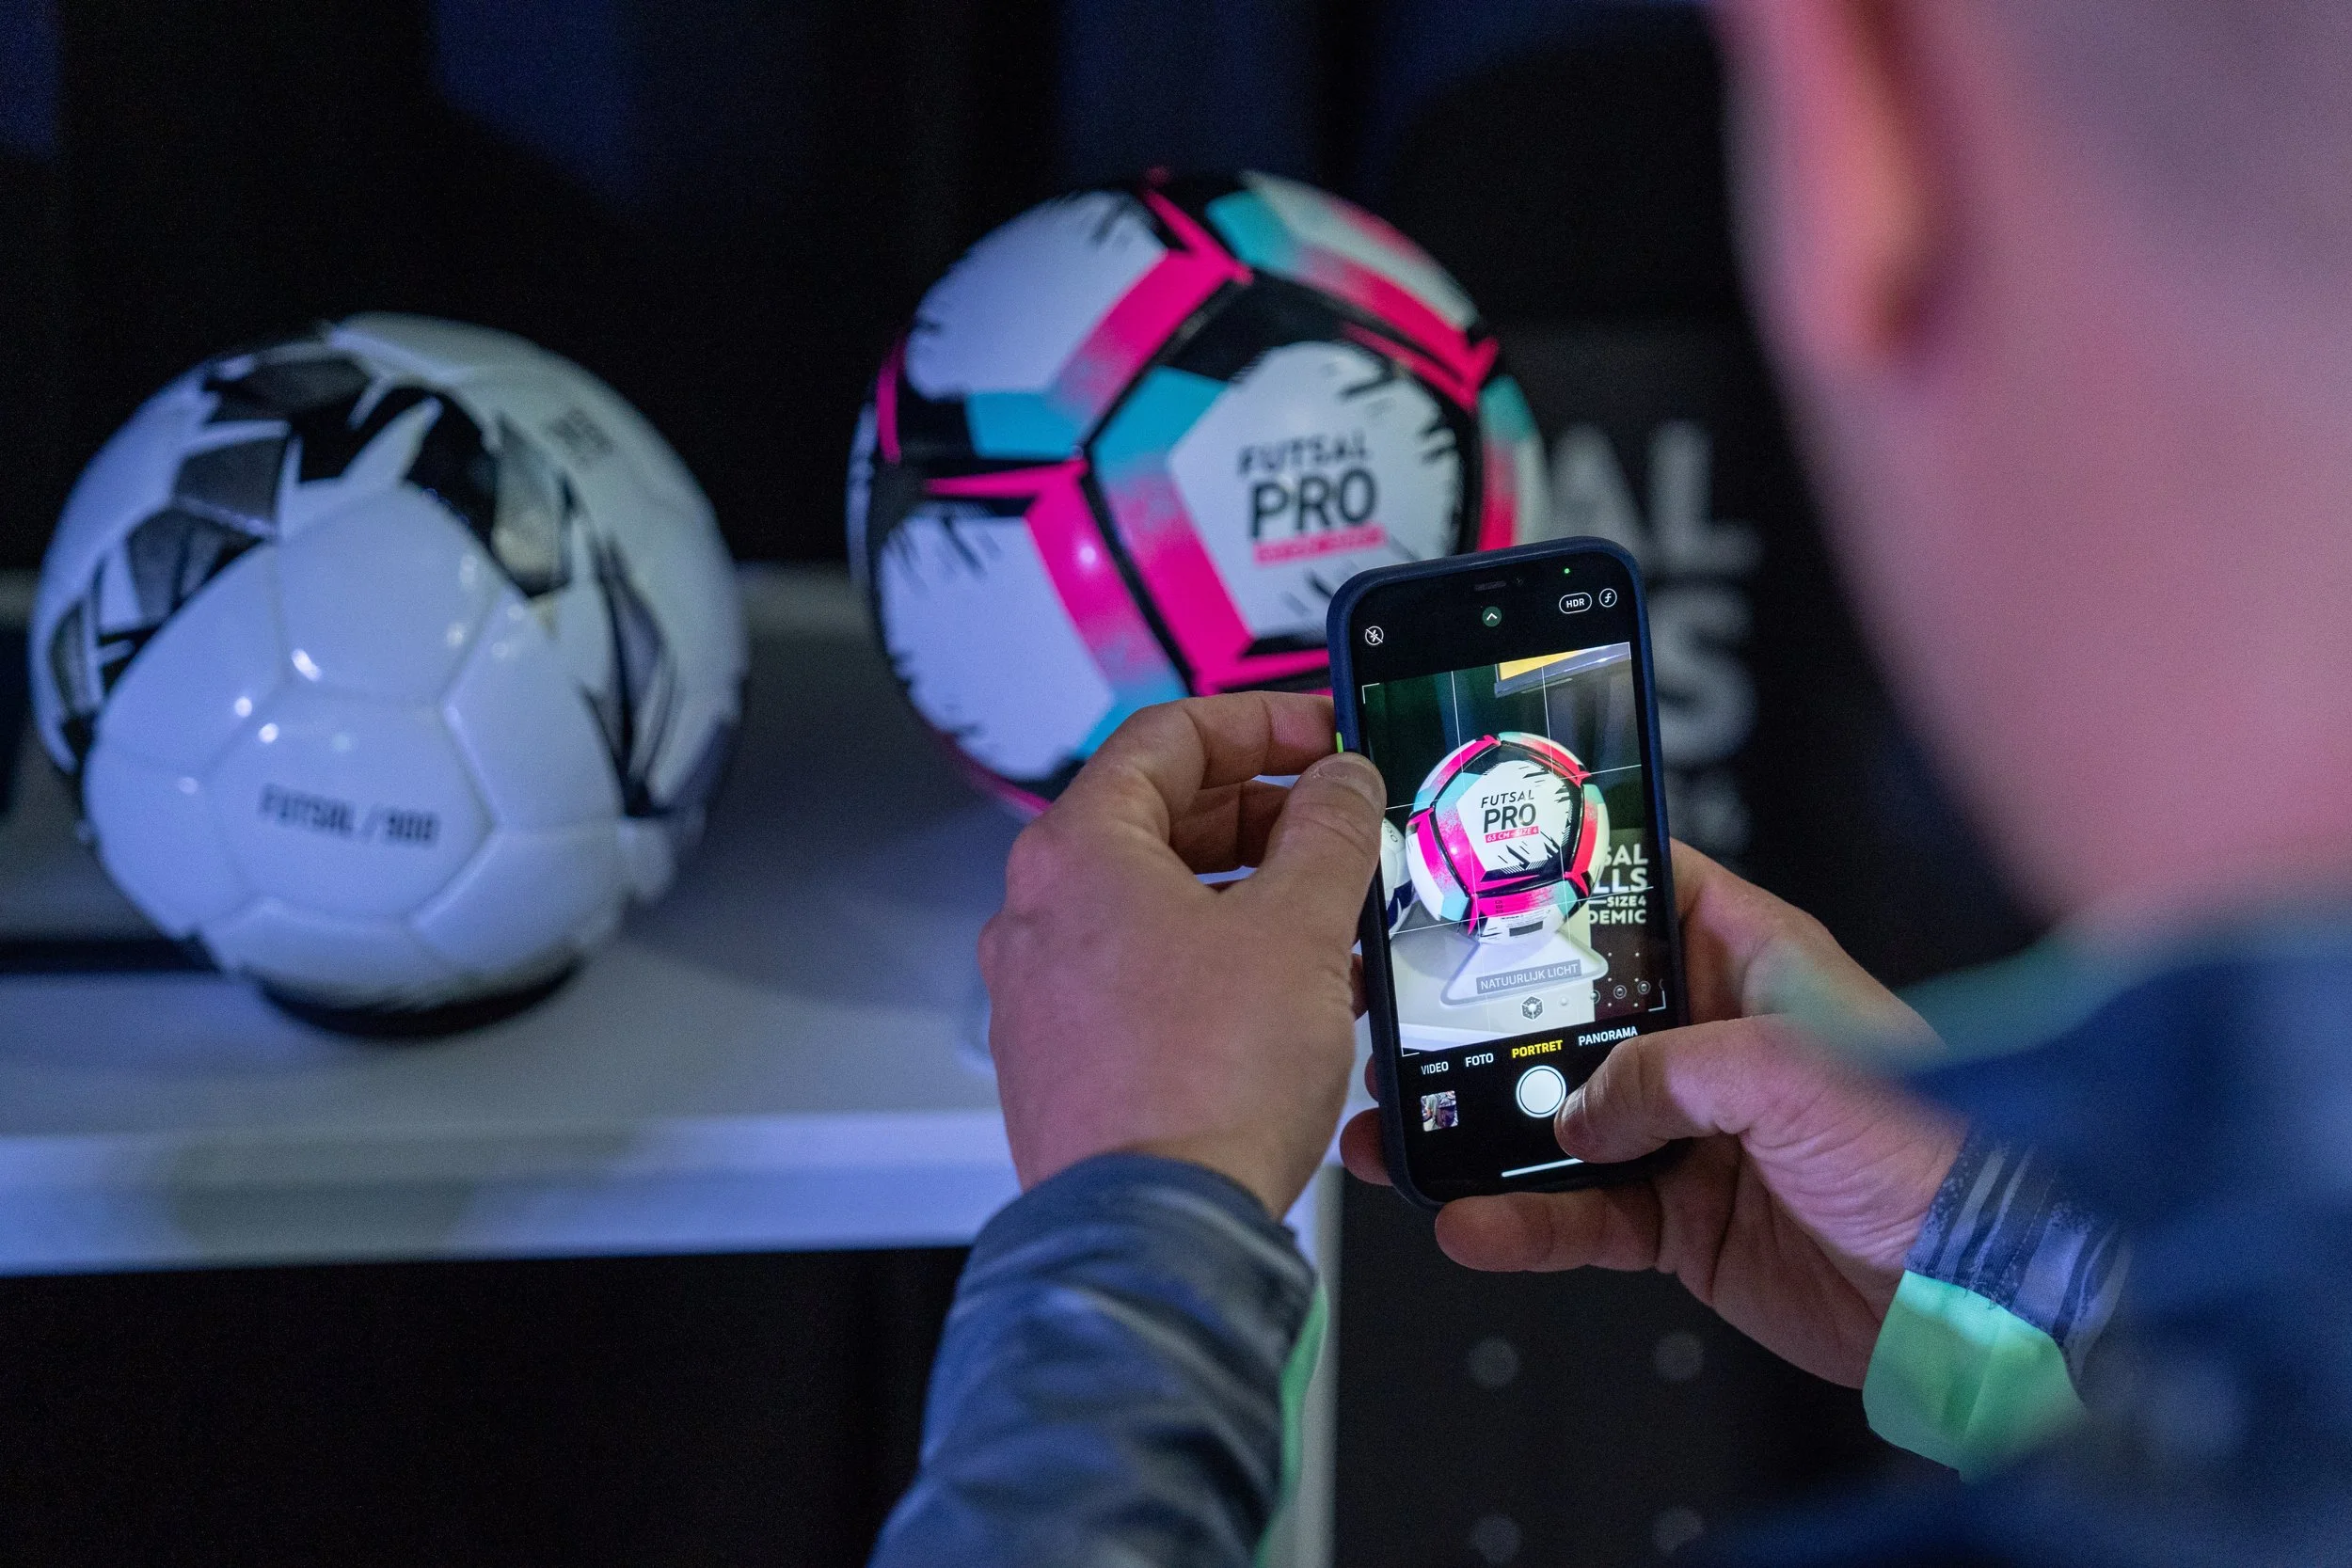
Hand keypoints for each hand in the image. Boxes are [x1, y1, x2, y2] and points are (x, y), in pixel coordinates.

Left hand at [982, 693, 1385, 1217]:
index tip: (1322, 737)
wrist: (1156, 1237)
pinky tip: (1291, 995)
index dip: (1259, 723)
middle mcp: (1039, 914)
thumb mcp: (1300, 929)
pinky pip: (1147, 974)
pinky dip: (1219, 960)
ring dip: (1251, 892)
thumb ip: (1329, 833)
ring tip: (1334, 919)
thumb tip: (1342, 785)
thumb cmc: (1201, 1088)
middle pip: (1158, 817)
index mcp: (1076, 853)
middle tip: (1341, 827)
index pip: (1166, 736)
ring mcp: (1044, 991)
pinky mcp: (1067, 1058)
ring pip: (1158, 901)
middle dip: (1263, 815)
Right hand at [1341, 842, 1965, 1385]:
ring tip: (1403, 1134)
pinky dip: (1519, 1222)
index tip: (1479, 873)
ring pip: (1555, 1121)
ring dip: (1479, 1132)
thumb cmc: (1940, 1150)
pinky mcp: (1681, 1222)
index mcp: (1753, 964)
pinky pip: (1578, 1215)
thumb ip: (1668, 1071)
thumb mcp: (1794, 1071)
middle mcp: (1713, 1041)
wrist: (1985, 1294)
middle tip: (1406, 1021)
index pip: (1642, 891)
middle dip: (1485, 1022)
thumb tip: (1579, 1109)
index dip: (1564, 879)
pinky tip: (1472, 1223)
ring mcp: (1690, 1134)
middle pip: (1572, 1013)